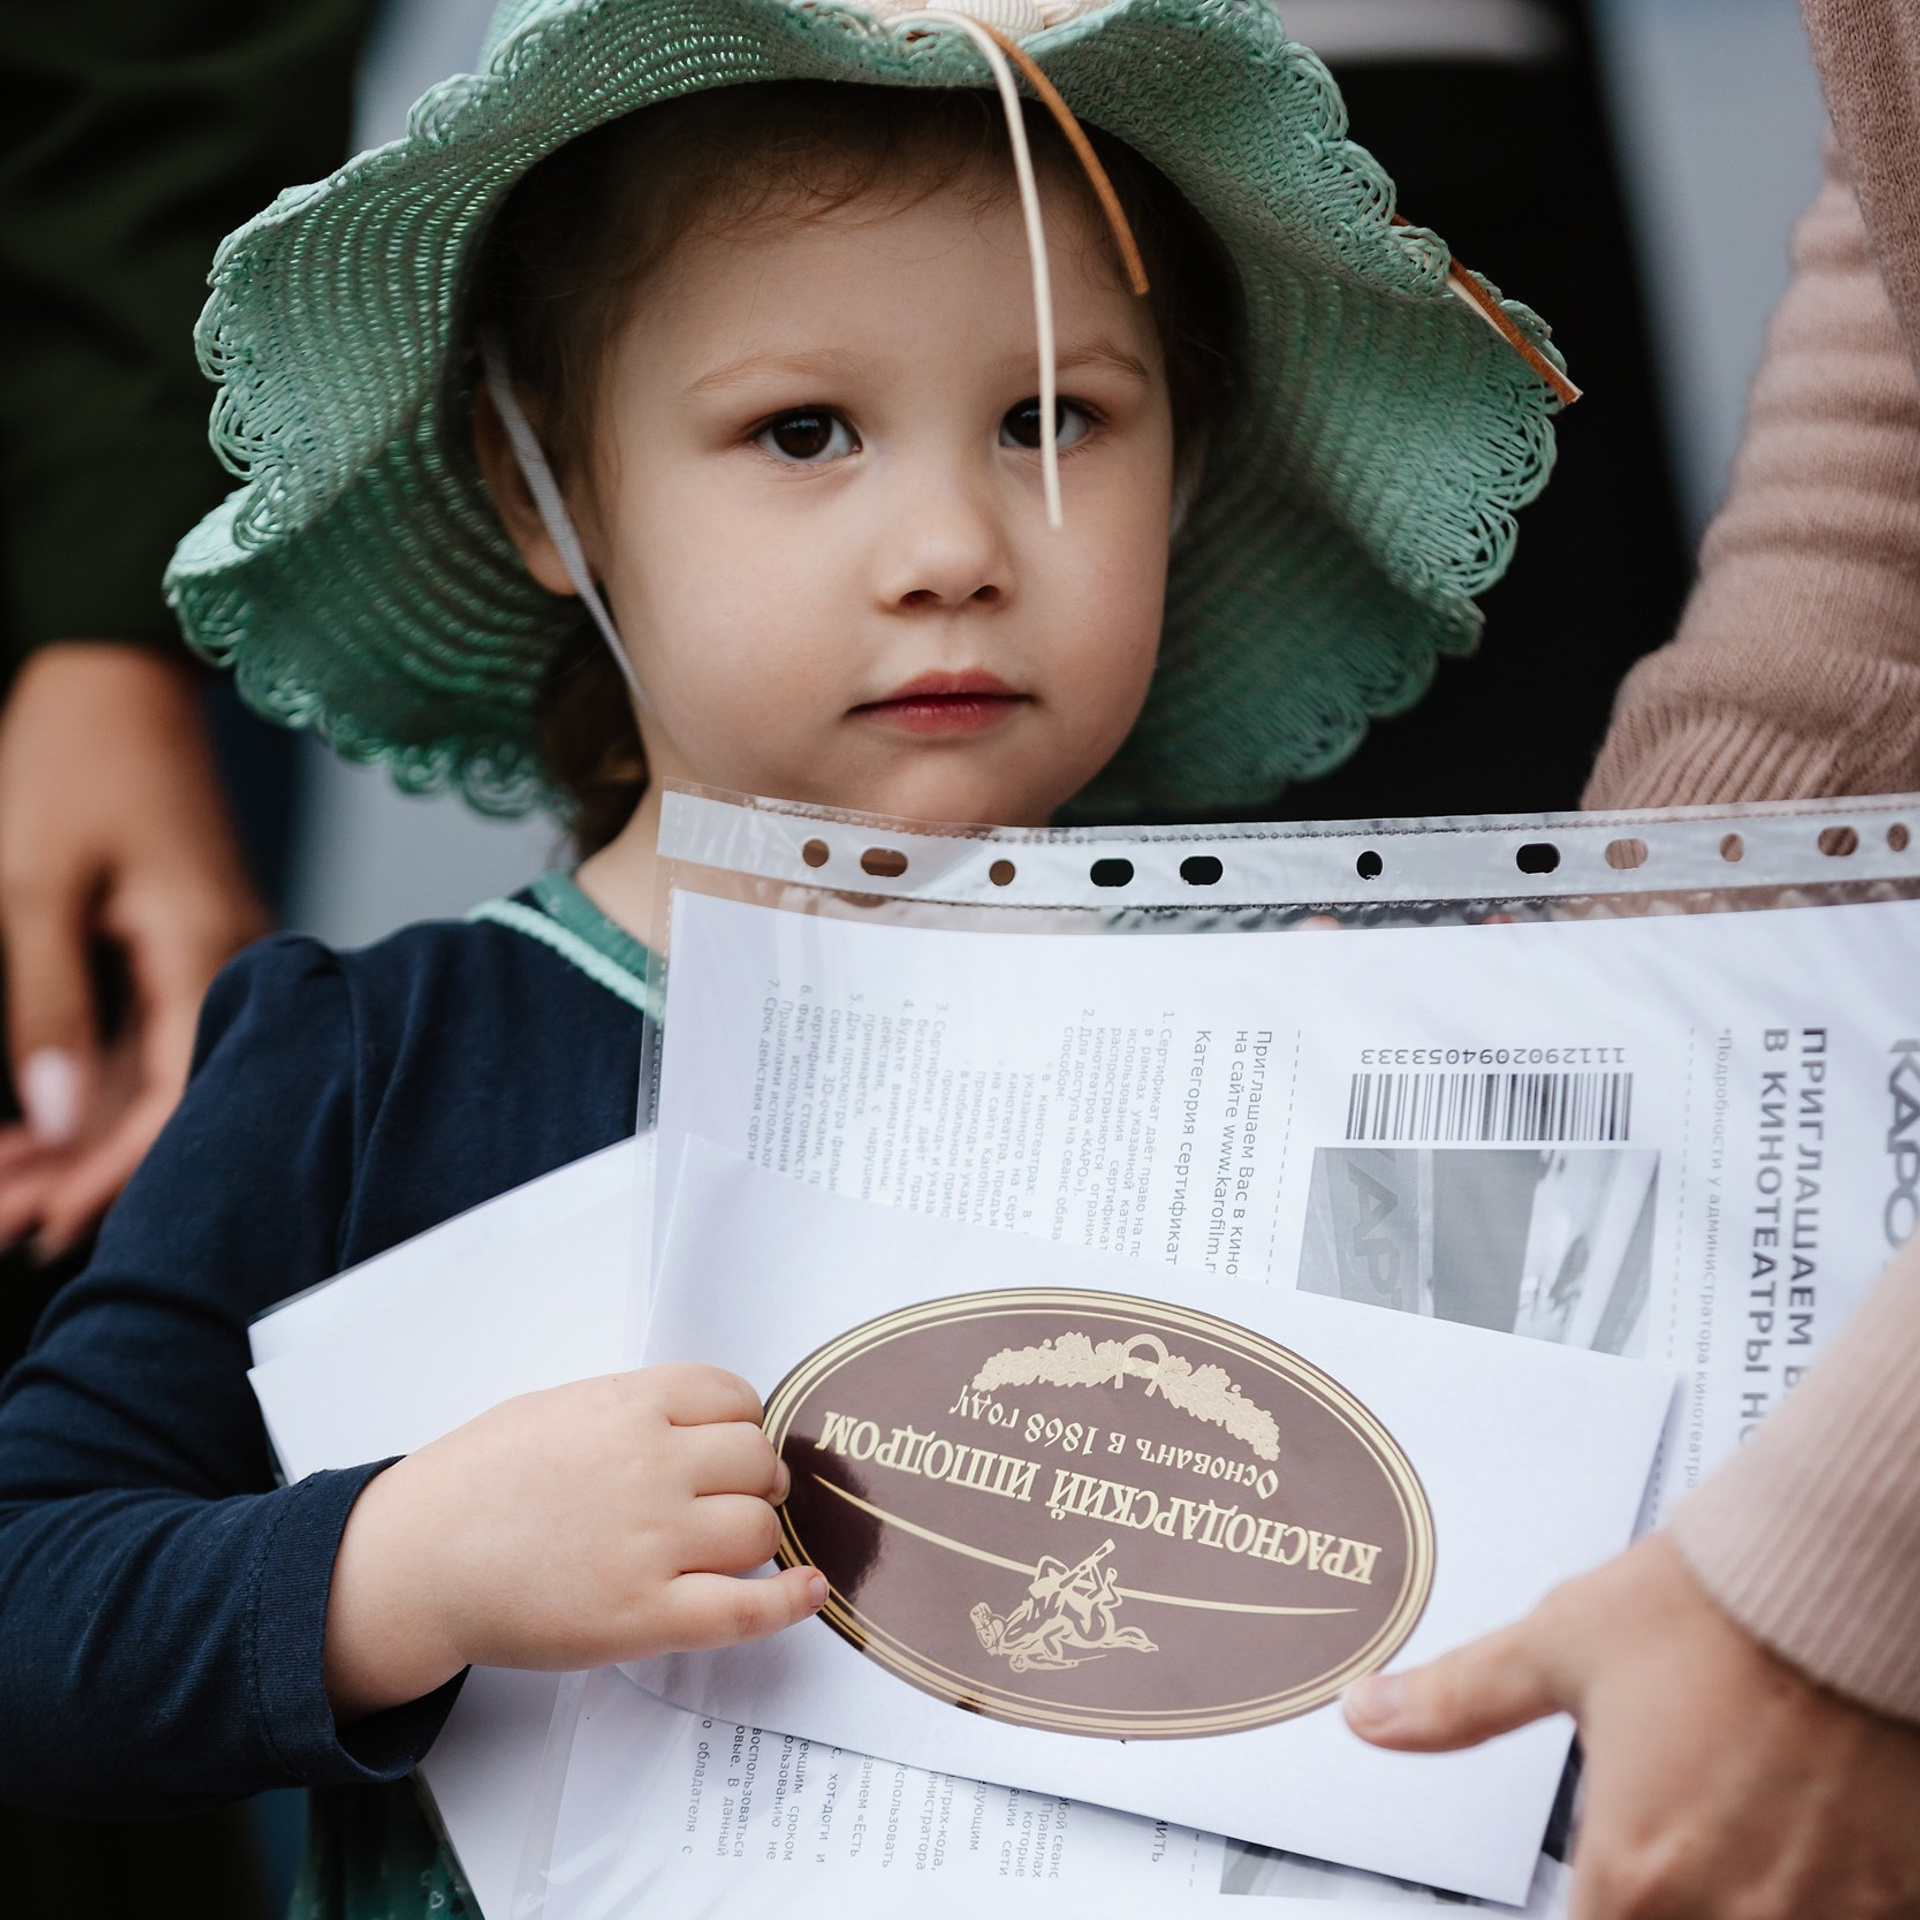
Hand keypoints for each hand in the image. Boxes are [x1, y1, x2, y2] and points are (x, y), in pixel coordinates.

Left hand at [0, 643, 268, 1258]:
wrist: (120, 681)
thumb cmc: (75, 764)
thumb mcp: (32, 886)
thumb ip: (45, 1009)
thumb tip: (56, 1121)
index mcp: (206, 950)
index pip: (174, 1100)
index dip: (108, 1174)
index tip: (36, 1225)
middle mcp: (232, 965)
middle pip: (173, 1103)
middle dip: (85, 1172)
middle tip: (1, 1222)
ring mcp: (219, 958)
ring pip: (163, 1079)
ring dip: (86, 1137)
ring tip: (7, 1186)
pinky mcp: (195, 951)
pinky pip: (159, 1042)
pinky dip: (100, 1087)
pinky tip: (44, 1125)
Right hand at [323, 1364, 826, 1719]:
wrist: (419, 1559)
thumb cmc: (479, 1481)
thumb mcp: (560, 1407)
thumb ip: (635, 1409)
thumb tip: (703, 1422)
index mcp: (629, 1405)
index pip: (734, 1397)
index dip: (742, 1423)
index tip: (731, 1442)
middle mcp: (651, 1466)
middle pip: (757, 1461)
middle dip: (752, 1478)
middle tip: (730, 1495)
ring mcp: (652, 1543)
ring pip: (759, 1528)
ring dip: (755, 1533)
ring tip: (729, 1541)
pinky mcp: (645, 1616)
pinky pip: (746, 1608)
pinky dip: (790, 1600)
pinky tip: (810, 1588)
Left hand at [1344, 1533, 1919, 1917]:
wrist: (1844, 1578)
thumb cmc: (1713, 1608)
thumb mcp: (1559, 1646)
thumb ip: (1458, 1701)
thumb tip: (1369, 1714)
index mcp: (1635, 1871)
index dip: (1585, 1909)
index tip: (1590, 1881)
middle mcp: (1731, 1914)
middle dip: (1653, 1901)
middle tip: (1653, 1840)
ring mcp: (1830, 1916)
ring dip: (1733, 1900)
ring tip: (1733, 1826)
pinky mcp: (1902, 1897)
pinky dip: (1819, 1897)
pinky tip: (1801, 1844)